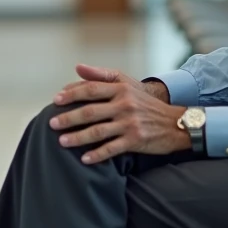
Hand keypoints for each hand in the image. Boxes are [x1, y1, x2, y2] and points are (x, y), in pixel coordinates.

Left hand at [50, 68, 189, 163]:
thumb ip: (101, 75)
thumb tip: (77, 68)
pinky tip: (84, 159)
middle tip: (52, 124)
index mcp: (121, 89)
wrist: (174, 122)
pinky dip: (96, 155)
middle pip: (90, 111)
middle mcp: (124, 104)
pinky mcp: (135, 140)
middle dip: (68, 118)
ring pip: (97, 131)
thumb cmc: (146, 102)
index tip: (55, 100)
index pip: (91, 89)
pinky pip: (111, 149)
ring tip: (62, 142)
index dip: (71, 94)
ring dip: (77, 138)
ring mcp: (129, 123)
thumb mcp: (127, 83)